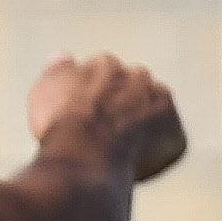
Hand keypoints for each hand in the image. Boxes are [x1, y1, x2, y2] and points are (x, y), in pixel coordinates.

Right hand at [24, 53, 185, 187]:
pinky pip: (169, 142)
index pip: (102, 75)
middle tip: (105, 133)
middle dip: (123, 105)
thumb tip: (63, 56)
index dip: (92, 99)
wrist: (85, 155)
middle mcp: (138, 77)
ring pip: (153, 112)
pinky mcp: (176, 136)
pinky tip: (137, 163)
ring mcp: (160, 104)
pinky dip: (158, 152)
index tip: (84, 117)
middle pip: (132, 88)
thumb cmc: (61, 124)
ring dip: (143, 124)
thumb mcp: (45, 91)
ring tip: (122, 149)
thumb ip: (58, 71)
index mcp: (106, 64)